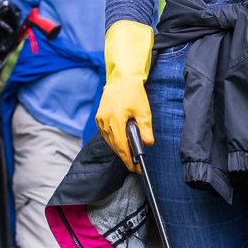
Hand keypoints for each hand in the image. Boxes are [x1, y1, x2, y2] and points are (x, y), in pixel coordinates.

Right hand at [96, 21, 156, 171]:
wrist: (122, 78)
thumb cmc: (134, 93)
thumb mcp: (144, 111)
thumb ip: (146, 129)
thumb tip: (148, 144)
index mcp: (115, 120)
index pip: (122, 147)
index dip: (129, 160)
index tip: (135, 168)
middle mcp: (105, 121)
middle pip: (115, 146)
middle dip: (125, 156)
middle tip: (135, 164)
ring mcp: (100, 119)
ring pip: (109, 141)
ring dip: (119, 149)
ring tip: (130, 155)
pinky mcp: (99, 117)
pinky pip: (106, 134)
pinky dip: (113, 140)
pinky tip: (120, 142)